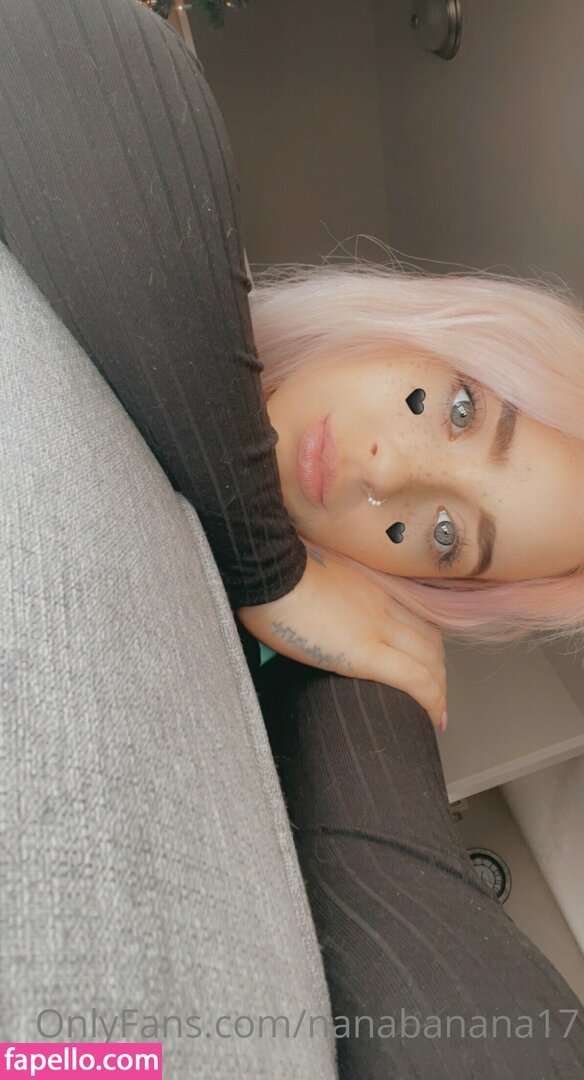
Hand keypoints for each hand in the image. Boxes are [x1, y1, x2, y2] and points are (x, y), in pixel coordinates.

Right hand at [237, 550, 446, 730]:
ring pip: (429, 661)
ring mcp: (376, 627)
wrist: (264, 568)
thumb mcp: (307, 582)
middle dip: (438, 671)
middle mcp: (381, 604)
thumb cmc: (270, 575)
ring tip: (436, 713)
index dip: (427, 645)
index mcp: (367, 588)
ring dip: (439, 689)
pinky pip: (414, 679)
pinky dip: (431, 700)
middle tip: (435, 695)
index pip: (414, 617)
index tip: (425, 664)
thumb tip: (310, 615)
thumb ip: (321, 599)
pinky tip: (434, 719)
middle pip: (429, 641)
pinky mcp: (364, 652)